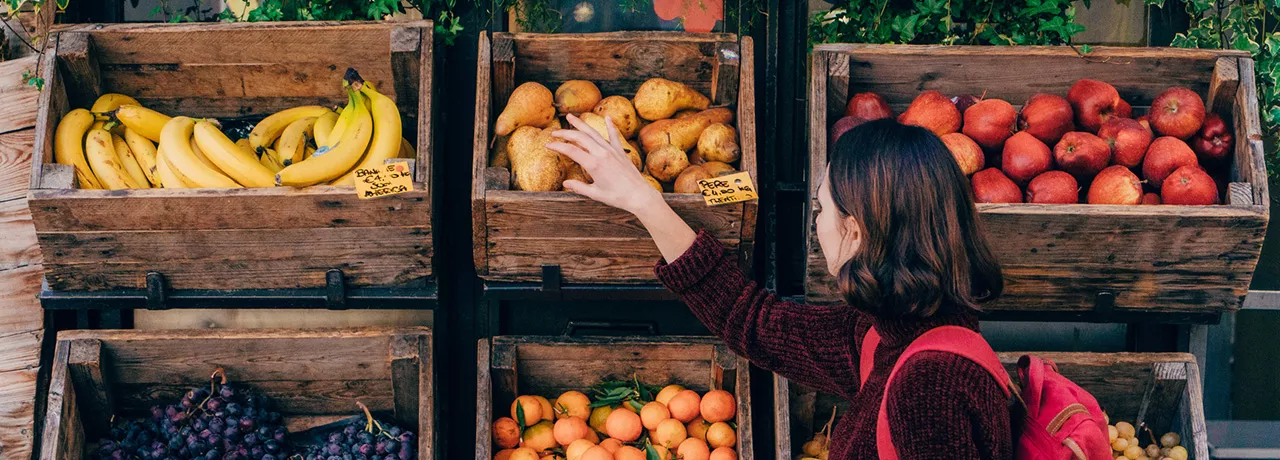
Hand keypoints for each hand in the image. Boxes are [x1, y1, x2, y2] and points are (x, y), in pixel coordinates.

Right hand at [548, 114, 664, 215]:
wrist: (640, 195)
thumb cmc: (618, 197)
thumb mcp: (596, 194)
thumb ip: (579, 187)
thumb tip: (565, 183)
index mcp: (594, 165)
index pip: (571, 151)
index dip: (558, 146)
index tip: (548, 145)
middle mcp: (602, 154)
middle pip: (580, 137)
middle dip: (565, 133)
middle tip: (554, 132)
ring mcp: (612, 151)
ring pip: (594, 133)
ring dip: (581, 124)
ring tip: (571, 117)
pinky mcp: (621, 152)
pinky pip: (614, 136)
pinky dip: (610, 126)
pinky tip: (607, 117)